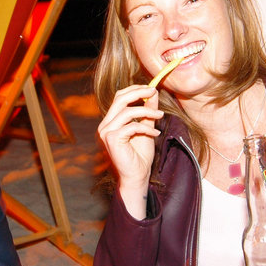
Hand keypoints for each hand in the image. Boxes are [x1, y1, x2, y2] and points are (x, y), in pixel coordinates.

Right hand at [97, 85, 163, 218]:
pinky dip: (146, 127)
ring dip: (147, 111)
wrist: (136, 177)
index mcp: (110, 121)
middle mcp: (105, 125)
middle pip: (119, 99)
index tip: (151, 88)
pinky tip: (155, 133)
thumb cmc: (140, 156)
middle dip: (138, 92)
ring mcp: (106, 132)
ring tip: (160, 115)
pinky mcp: (112, 139)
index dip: (134, 90)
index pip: (119, 97)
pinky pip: (132, 126)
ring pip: (127, 112)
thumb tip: (153, 93)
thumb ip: (148, 112)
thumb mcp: (146, 128)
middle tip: (154, 91)